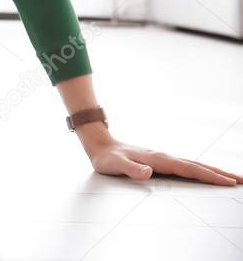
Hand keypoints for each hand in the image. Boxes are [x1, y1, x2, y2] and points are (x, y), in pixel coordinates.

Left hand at [86, 137, 241, 185]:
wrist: (100, 144)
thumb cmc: (107, 158)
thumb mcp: (115, 165)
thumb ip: (131, 170)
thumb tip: (149, 173)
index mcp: (159, 159)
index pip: (189, 169)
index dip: (209, 176)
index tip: (229, 182)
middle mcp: (165, 157)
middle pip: (198, 165)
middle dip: (220, 173)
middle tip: (242, 180)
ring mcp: (164, 158)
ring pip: (194, 164)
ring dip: (214, 171)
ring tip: (232, 178)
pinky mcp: (161, 160)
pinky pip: (187, 166)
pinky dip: (201, 170)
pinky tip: (206, 174)